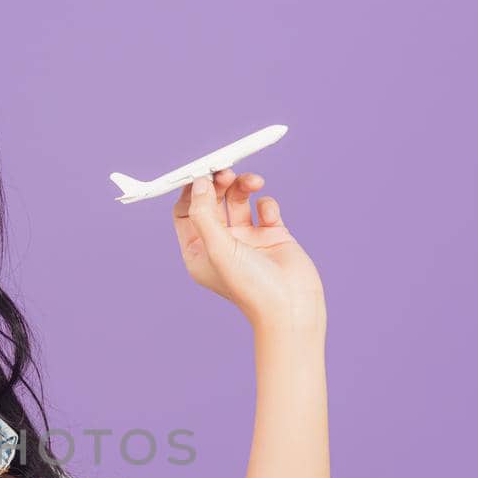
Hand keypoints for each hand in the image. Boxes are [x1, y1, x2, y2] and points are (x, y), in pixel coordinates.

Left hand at [173, 169, 326, 331]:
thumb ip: (204, 214)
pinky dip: (266, 204)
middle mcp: (220, 243)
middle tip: (225, 170)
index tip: (200, 171)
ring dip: (243, 185)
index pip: (185, 212)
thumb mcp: (218, 249)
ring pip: (238, 199)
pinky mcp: (272, 235)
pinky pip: (265, 208)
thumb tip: (198, 183)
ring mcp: (246, 238)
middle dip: (218, 183)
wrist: (292, 307)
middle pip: (212, 200)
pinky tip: (270, 216)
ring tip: (253, 181)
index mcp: (198, 251)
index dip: (191, 190)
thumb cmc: (251, 287)